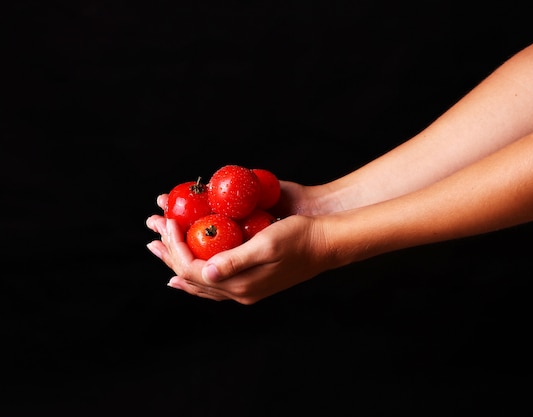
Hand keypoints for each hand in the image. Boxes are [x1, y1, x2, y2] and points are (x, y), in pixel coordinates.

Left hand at [146, 181, 335, 303]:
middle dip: (169, 256)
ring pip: (201, 282)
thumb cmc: (299, 238)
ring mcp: (245, 287)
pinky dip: (196, 276)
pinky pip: (215, 282)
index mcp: (241, 284)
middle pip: (193, 277)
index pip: (194, 269)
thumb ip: (236, 260)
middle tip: (151, 238)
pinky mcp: (251, 279)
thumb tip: (205, 272)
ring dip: (178, 265)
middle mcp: (240, 290)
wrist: (325, 243)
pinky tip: (188, 271)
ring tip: (160, 252)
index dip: (176, 247)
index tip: (169, 223)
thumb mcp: (268, 244)